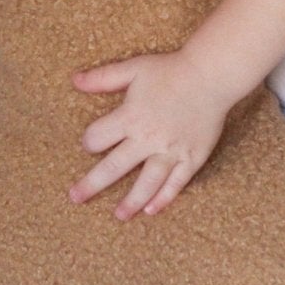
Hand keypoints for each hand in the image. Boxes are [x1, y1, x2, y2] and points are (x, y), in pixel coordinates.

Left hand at [68, 50, 232, 220]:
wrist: (210, 76)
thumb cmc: (170, 70)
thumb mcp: (133, 68)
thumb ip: (103, 78)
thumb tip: (75, 80)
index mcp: (131, 117)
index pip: (99, 138)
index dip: (89, 141)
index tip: (90, 144)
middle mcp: (148, 139)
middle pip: (114, 167)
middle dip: (92, 184)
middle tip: (76, 197)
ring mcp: (171, 151)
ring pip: (146, 183)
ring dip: (131, 202)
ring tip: (118, 216)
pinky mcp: (191, 158)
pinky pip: (176, 184)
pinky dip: (163, 198)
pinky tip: (151, 210)